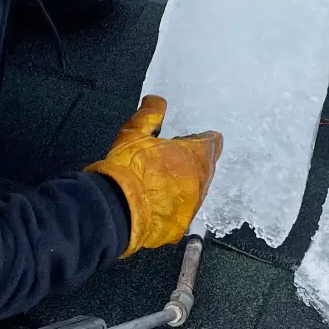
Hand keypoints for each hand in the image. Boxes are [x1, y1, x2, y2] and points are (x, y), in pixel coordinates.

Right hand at [88, 94, 223, 254]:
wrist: (116, 209)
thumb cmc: (127, 168)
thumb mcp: (134, 133)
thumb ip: (149, 115)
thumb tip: (156, 100)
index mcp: (193, 156)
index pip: (212, 144)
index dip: (204, 140)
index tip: (196, 140)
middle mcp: (198, 183)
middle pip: (206, 170)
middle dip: (195, 164)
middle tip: (175, 161)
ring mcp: (191, 207)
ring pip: (196, 193)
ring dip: (185, 187)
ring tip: (163, 183)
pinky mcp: (179, 227)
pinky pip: (182, 214)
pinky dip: (173, 208)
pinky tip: (157, 205)